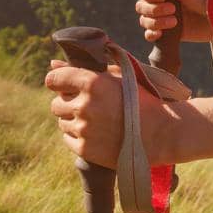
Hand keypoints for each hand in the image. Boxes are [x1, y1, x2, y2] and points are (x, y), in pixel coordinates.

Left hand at [45, 60, 173, 166]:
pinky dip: (78, 136)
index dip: (58, 81)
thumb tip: (52, 63)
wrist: (160, 132)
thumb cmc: (139, 99)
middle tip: (89, 105)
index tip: (65, 84)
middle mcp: (84, 105)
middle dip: (69, 102)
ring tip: (97, 120)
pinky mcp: (84, 149)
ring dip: (73, 120)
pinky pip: (68, 139)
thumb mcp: (116, 76)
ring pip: (61, 121)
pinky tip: (98, 133)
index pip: (53, 79)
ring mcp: (83, 129)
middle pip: (56, 103)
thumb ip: (82, 67)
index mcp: (92, 82)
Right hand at [135, 0, 212, 43]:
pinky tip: (161, 34)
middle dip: (153, 9)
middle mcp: (161, 0)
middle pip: (141, 5)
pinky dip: (152, 34)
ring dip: (155, 22)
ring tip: (174, 22)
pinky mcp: (167, 32)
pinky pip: (149, 34)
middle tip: (173, 9)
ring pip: (144, 20)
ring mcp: (163, 16)